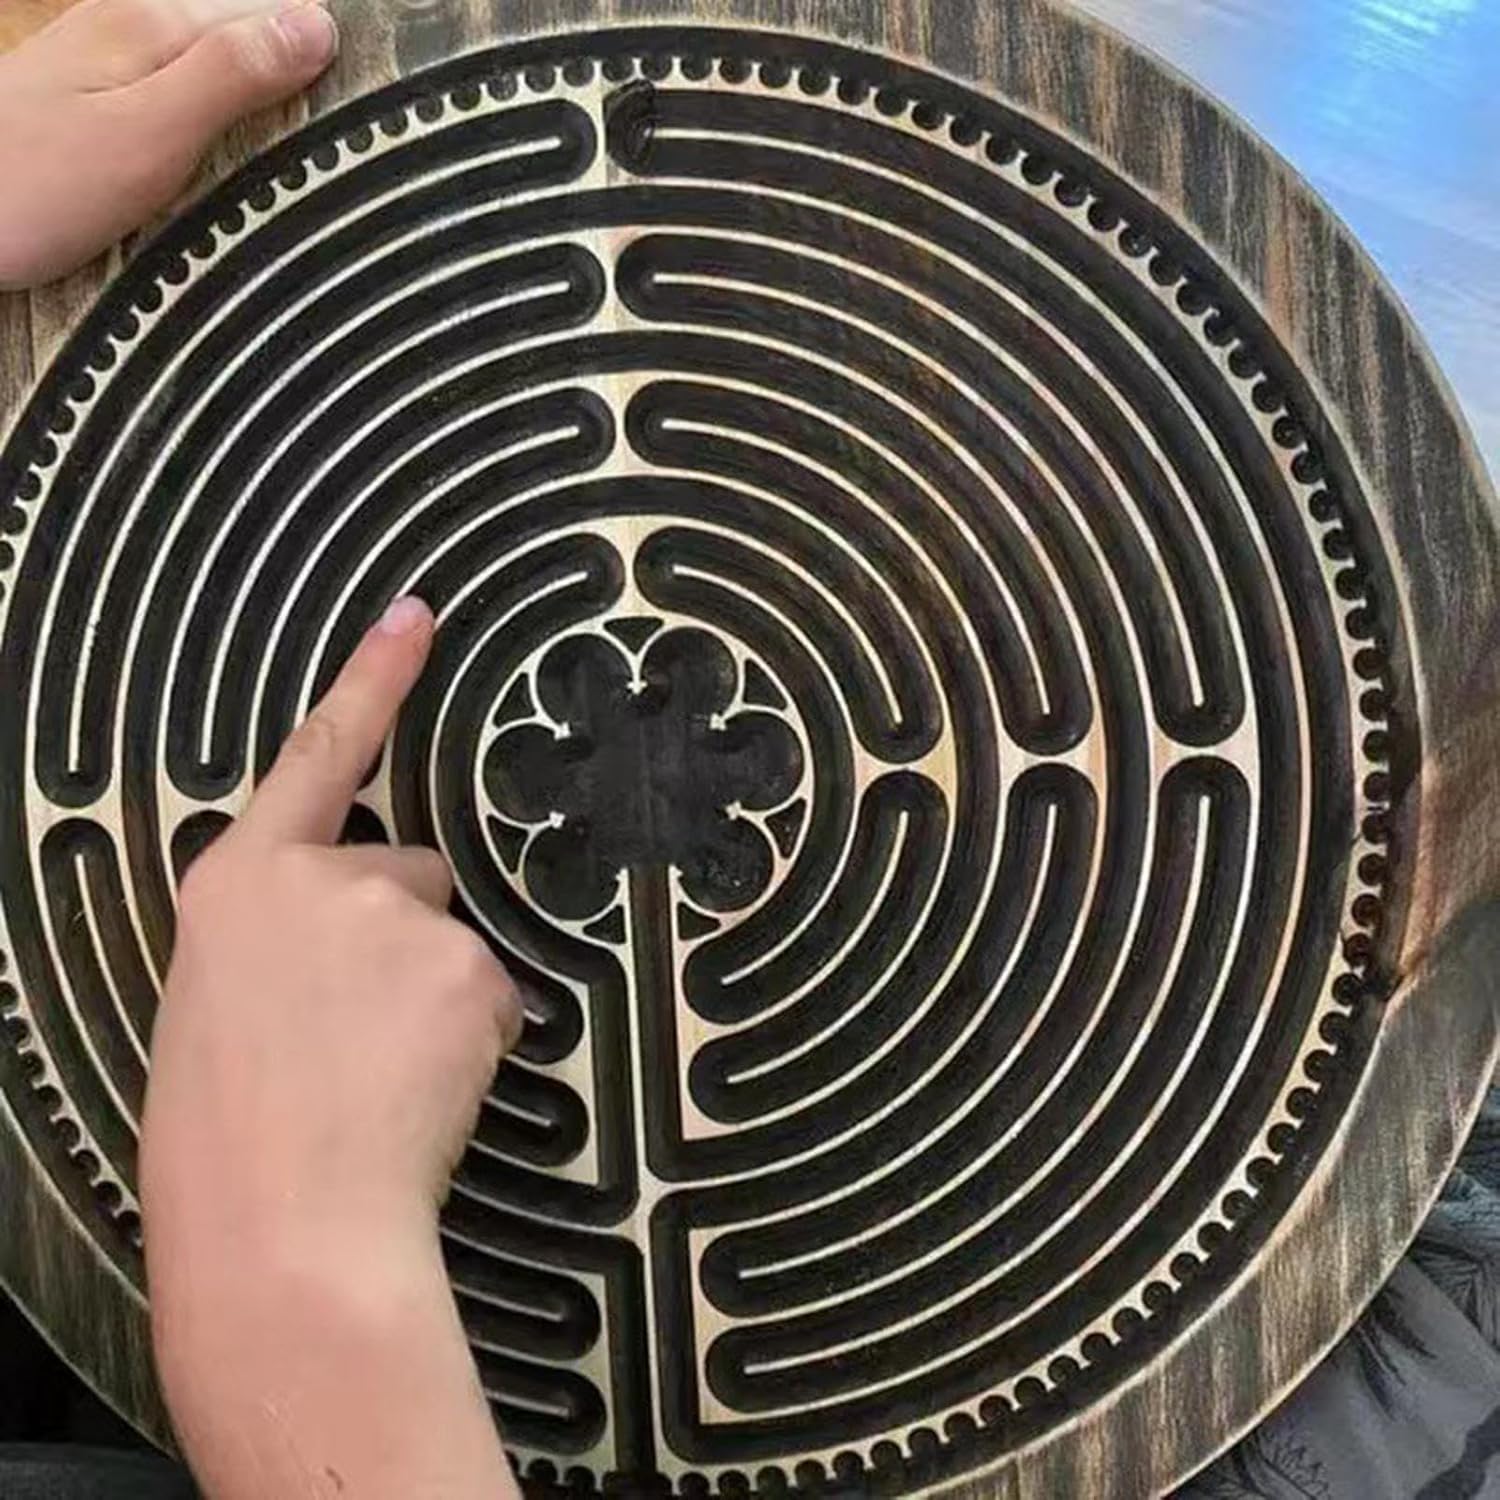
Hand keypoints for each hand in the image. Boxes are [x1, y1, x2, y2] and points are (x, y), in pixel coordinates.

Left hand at [0, 0, 338, 289]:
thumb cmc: (34, 188)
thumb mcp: (149, 135)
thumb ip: (230, 76)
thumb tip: (317, 25)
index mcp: (154, 22)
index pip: (272, 12)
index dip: (325, 52)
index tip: (372, 103)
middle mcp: (130, 23)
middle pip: (242, 28)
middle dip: (296, 69)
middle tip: (349, 130)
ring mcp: (106, 56)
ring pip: (212, 59)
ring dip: (258, 94)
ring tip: (300, 140)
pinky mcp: (91, 97)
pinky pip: (178, 88)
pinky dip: (214, 115)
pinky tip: (226, 148)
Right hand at [142, 597, 523, 1499]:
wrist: (282, 1230)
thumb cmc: (226, 1139)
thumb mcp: (221, 1007)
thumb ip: (282, 943)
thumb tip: (345, 946)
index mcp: (237, 882)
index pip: (316, 754)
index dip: (374, 679)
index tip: (419, 614)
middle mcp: (323, 878)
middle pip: (409, 873)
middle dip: (401, 935)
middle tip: (355, 1033)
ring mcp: (402, 918)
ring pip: (454, 942)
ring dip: (435, 994)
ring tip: (379, 1077)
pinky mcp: (471, 969)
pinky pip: (493, 995)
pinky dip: (472, 1036)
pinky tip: (426, 1090)